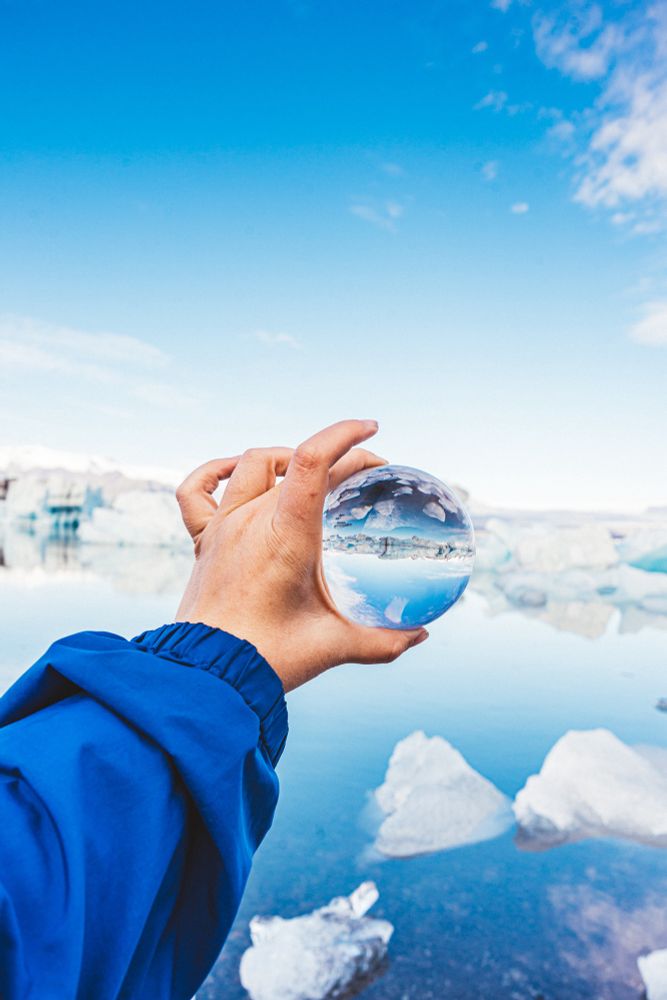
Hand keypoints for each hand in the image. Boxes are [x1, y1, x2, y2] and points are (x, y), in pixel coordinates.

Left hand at [175, 419, 428, 691]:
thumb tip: (420, 635)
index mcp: (286, 533)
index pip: (313, 459)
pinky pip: (197, 492)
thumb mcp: (334, 646)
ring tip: (312, 470)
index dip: (344, 435)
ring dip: (285, 457)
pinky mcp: (204, 543)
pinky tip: (234, 470)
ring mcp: (223, 527)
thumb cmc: (268, 658)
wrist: (206, 676)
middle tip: (366, 475)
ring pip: (252, 465)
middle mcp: (251, 519)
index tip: (372, 430)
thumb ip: (383, 640)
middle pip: (296, 461)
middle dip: (337, 458)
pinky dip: (215, 472)